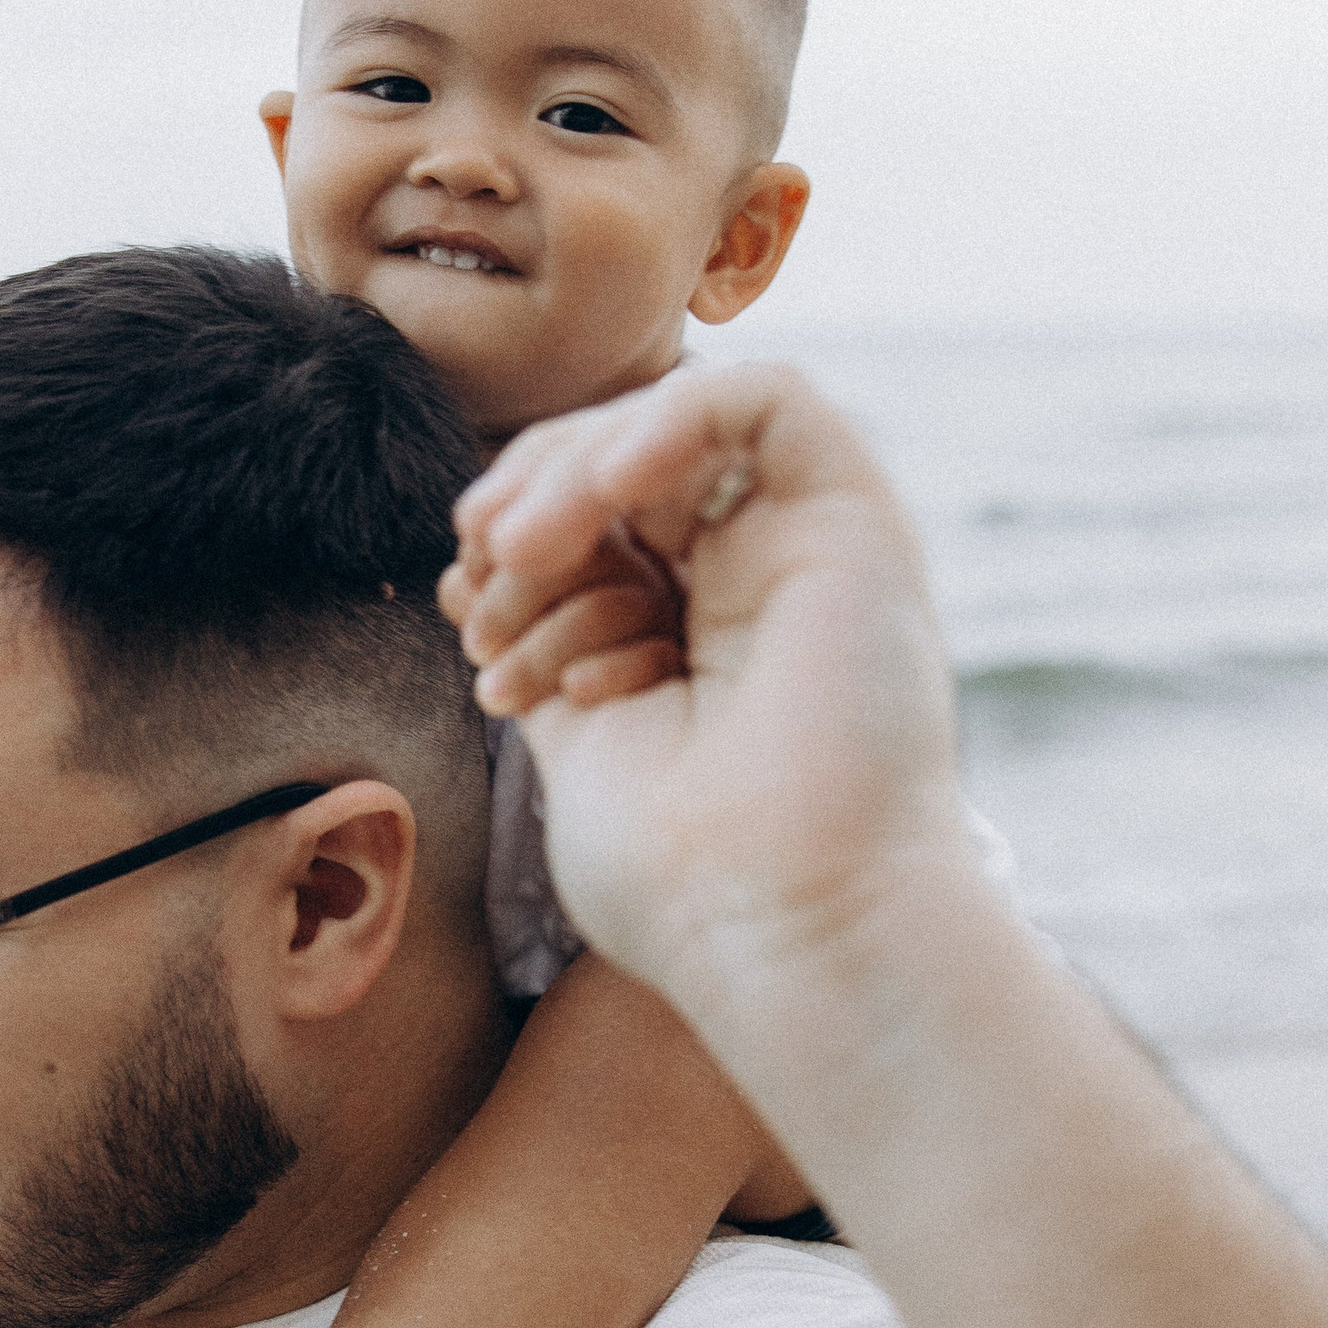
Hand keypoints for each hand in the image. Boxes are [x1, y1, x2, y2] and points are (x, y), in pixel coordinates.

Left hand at [442, 366, 975, 1000]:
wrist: (786, 927)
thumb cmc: (682, 881)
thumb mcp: (577, 744)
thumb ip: (543, 642)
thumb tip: (474, 563)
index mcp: (697, 637)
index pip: (595, 525)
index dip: (514, 539)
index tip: (469, 617)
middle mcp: (761, 585)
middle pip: (628, 467)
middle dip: (532, 497)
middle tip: (483, 562)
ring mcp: (810, 551)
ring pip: (682, 423)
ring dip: (578, 463)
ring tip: (520, 544)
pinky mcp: (859, 522)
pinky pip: (769, 400)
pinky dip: (673, 414)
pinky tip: (605, 489)